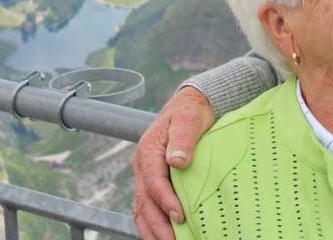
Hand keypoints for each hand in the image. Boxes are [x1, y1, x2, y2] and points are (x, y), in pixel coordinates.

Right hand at [132, 86, 214, 239]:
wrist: (189, 105)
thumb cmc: (191, 112)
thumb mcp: (189, 119)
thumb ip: (183, 139)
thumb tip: (177, 160)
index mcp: (148, 151)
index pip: (154, 183)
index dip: (166, 202)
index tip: (181, 216)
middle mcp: (142, 165)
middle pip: (144, 202)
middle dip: (158, 225)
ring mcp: (145, 175)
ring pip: (141, 208)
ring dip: (152, 229)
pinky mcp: (151, 181)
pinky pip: (146, 206)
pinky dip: (151, 224)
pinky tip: (161, 236)